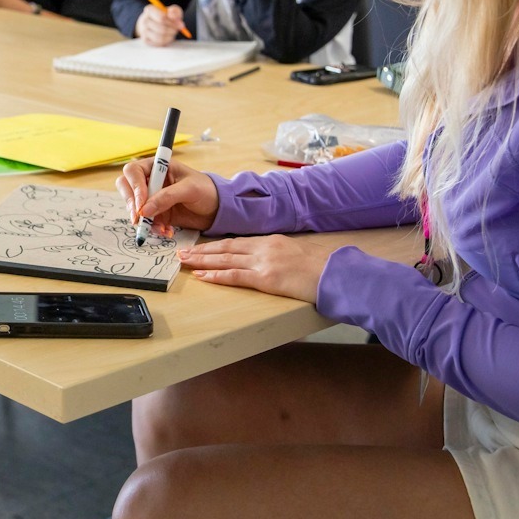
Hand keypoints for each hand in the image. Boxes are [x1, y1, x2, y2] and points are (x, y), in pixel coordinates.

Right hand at [116, 157, 219, 233]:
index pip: (133, 171)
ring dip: (143, 220)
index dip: (134, 187)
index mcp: (158, 166)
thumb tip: (144, 210)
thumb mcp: (189, 189)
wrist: (218, 209)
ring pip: (133, 207)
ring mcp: (151, 197)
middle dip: (132, 204)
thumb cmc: (207, 190)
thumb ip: (166, 197)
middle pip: (126, 187)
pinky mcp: (156, 213)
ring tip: (161, 228)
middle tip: (139, 219)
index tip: (142, 204)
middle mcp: (151, 180)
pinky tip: (167, 231)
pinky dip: (153, 228)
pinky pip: (145, 221)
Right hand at [135, 3, 183, 45]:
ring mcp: (143, 31)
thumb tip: (172, 16)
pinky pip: (158, 43)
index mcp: (149, 10)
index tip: (180, 23)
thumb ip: (175, 11)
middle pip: (162, 28)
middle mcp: (144, 20)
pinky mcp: (145, 40)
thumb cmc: (165, 16)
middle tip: (177, 29)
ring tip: (173, 32)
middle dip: (173, 30)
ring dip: (170, 36)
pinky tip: (168, 37)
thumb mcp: (172, 10)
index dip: (173, 22)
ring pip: (160, 37)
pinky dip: (166, 41)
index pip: (162, 17)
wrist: (154, 23)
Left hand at [178, 234, 335, 303]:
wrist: (336, 274)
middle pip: (225, 247)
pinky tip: (203, 277)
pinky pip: (235, 276)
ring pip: (225, 259)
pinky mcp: (266, 278)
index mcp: (271, 240)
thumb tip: (264, 261)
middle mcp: (264, 247)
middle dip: (202, 250)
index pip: (236, 242)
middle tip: (182, 252)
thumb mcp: (296, 254)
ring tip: (185, 261)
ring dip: (203, 261)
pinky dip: (216, 276)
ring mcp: (264, 262)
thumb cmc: (320, 268)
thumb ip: (277, 254)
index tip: (200, 247)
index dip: (215, 245)